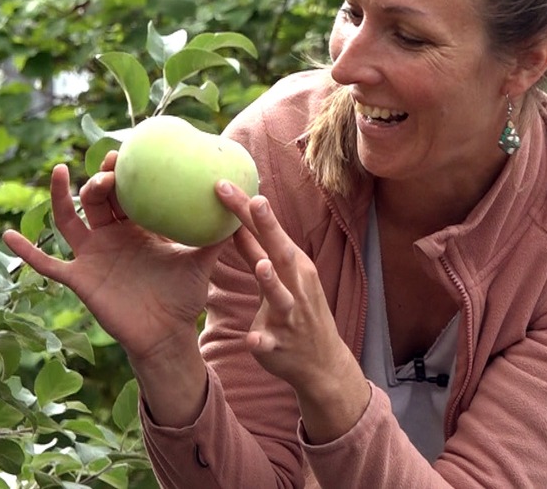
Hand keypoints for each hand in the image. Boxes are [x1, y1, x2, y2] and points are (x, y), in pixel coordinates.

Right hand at [3, 152, 221, 363]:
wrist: (167, 335)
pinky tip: (7, 235)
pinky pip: (48, 264)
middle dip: (98, 179)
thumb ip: (219, 233)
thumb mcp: (203, 260)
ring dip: (62, 196)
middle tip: (106, 167)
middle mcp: (112, 236)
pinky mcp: (79, 279)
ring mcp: (92, 256)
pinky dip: (27, 251)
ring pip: (70, 220)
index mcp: (138, 227)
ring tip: (59, 171)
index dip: (123, 172)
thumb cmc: (185, 297)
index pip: (126, 192)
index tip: (126, 155)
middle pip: (97, 200)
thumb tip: (244, 201)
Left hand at [218, 182, 357, 390]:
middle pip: (279, 253)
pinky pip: (269, 343)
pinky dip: (262, 340)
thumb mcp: (280, 276)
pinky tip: (253, 339)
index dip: (247, 208)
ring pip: (281, 297)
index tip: (224, 183)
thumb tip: (235, 222)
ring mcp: (290, 316)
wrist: (321, 362)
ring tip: (262, 265)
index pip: (267, 232)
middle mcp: (295, 286)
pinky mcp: (280, 345)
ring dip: (272, 281)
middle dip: (268, 228)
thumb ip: (256, 251)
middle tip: (256, 201)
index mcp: (293, 265)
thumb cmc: (297, 309)